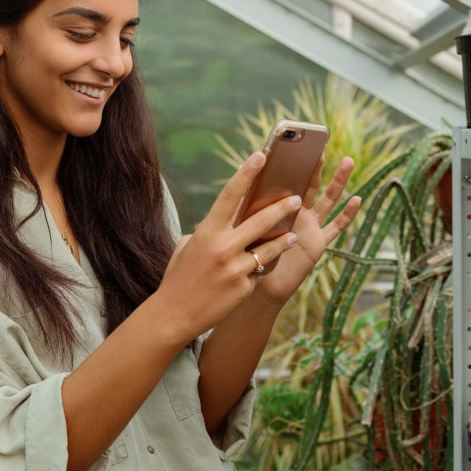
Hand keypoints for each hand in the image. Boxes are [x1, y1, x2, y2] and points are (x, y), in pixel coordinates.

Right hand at [149, 152, 307, 342]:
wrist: (174, 315)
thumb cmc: (179, 277)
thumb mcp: (188, 247)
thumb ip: (209, 232)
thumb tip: (226, 222)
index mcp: (207, 232)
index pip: (230, 195)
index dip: (246, 174)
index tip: (261, 156)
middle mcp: (223, 248)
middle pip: (260, 221)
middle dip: (281, 208)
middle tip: (296, 198)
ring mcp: (235, 269)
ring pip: (268, 249)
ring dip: (282, 239)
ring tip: (293, 234)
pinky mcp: (244, 288)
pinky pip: (258, 273)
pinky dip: (260, 270)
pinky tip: (262, 269)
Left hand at [250, 156, 360, 306]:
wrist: (257, 284)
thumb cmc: (248, 255)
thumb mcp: (246, 227)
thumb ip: (250, 208)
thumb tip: (246, 183)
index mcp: (278, 205)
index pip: (287, 179)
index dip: (292, 163)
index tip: (296, 144)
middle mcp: (297, 213)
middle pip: (310, 184)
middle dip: (316, 166)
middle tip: (320, 146)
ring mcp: (310, 226)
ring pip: (328, 199)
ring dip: (339, 181)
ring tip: (348, 161)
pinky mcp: (319, 242)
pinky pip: (336, 227)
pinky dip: (348, 214)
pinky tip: (357, 199)